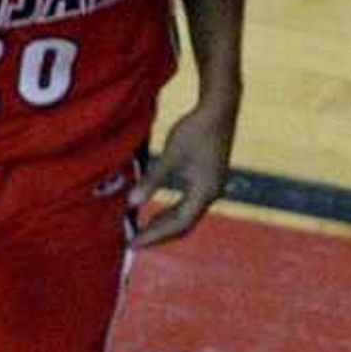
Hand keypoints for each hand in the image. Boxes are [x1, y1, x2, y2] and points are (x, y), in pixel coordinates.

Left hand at [131, 98, 237, 247]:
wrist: (220, 109)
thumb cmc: (195, 129)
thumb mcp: (171, 155)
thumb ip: (152, 180)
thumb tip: (131, 203)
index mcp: (204, 192)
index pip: (178, 224)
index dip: (155, 235)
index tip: (134, 242)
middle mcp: (211, 195)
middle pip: (184, 226)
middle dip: (159, 234)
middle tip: (134, 241)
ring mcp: (212, 189)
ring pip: (186, 217)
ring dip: (165, 225)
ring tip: (142, 230)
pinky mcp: (209, 181)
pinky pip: (188, 206)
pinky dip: (171, 213)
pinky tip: (157, 211)